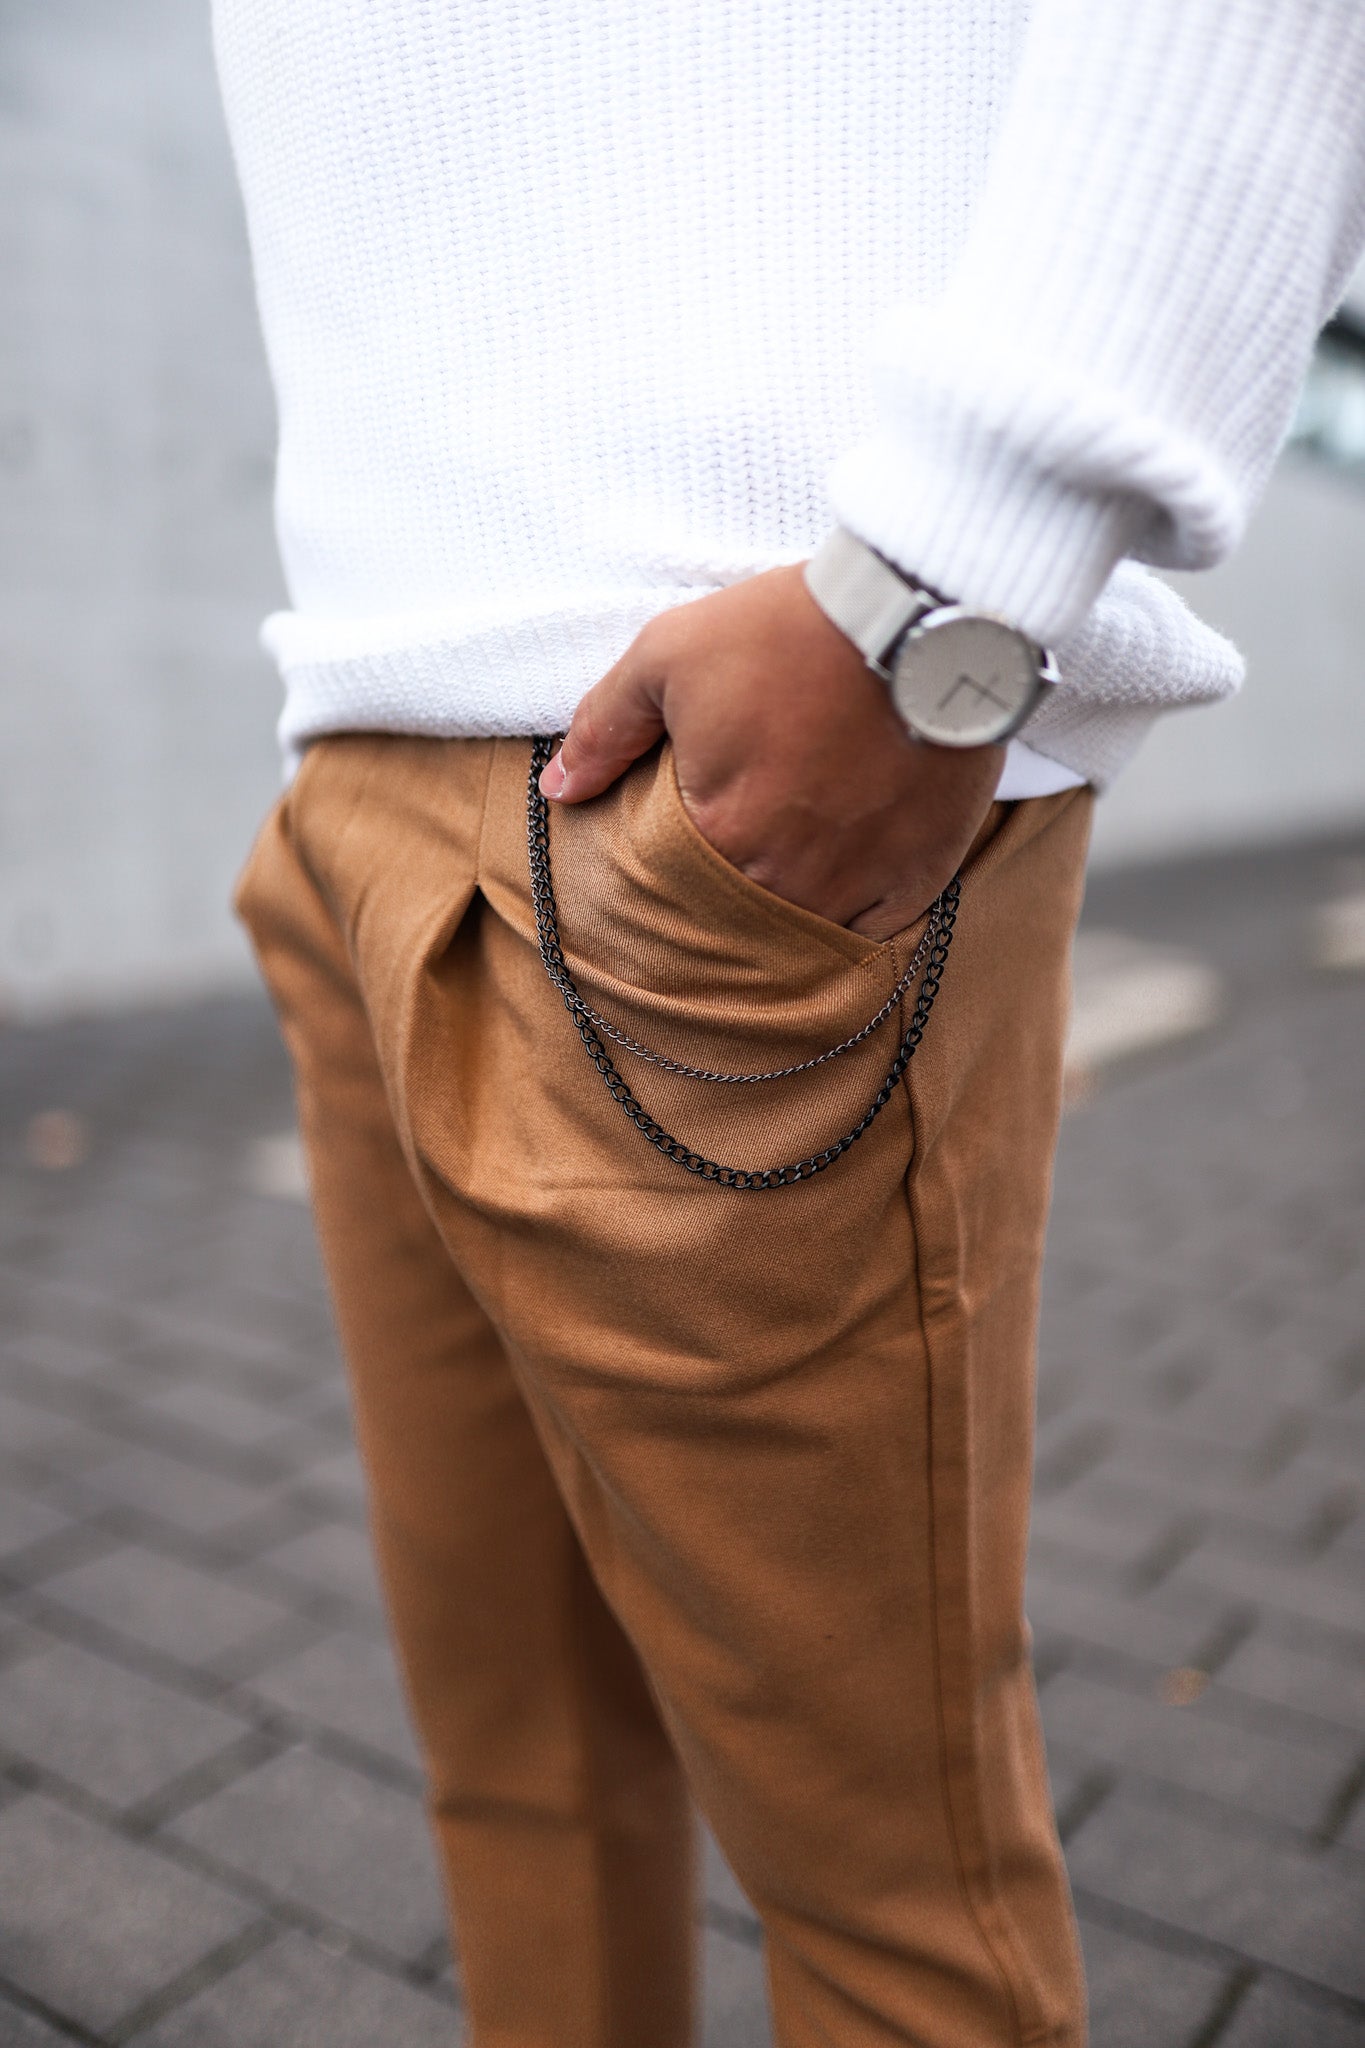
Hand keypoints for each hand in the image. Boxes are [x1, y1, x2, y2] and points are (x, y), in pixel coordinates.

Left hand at [538, 563, 1004, 939]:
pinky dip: (856, 916)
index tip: (683, 837)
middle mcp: (786, 881)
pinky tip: (845, 883)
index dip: (670, 867)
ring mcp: (859, 885)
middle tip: (740, 849)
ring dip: (787, 908)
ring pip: (804, 931)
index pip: (671, 888)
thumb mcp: (671, 654)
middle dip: (728, 892)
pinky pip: (876, 931)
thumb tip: (558, 790)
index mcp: (718, 837)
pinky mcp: (921, 875)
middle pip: (737, 918)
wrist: (922, 614)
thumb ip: (606, 728)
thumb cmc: (789, 629)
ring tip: (787, 868)